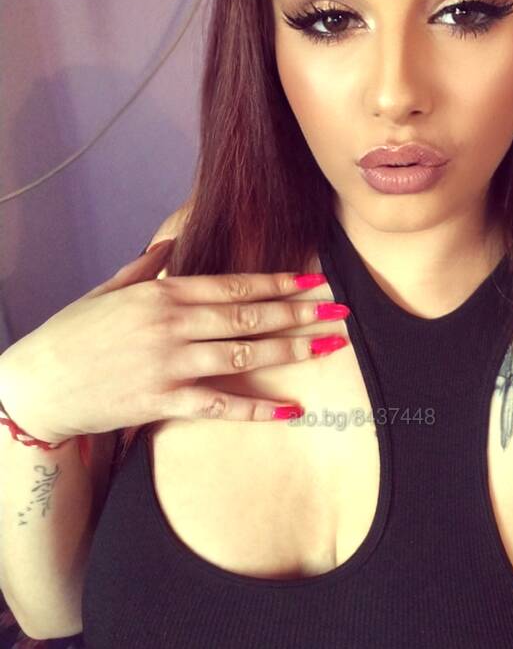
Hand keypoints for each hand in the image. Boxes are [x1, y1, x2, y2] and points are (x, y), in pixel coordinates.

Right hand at [0, 241, 348, 443]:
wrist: (37, 385)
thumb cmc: (72, 334)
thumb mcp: (110, 289)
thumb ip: (148, 265)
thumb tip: (175, 239)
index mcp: (163, 293)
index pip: (234, 285)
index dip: (279, 284)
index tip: (314, 284)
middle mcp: (172, 325)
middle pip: (249, 317)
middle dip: (299, 313)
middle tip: (339, 313)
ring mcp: (170, 364)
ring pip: (243, 355)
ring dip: (290, 350)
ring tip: (327, 347)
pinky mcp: (163, 402)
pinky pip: (219, 405)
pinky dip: (256, 409)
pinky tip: (290, 409)